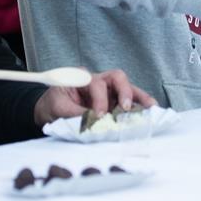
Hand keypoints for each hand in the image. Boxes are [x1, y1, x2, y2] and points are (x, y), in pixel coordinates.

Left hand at [32, 69, 156, 124]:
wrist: (49, 111)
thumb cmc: (53, 105)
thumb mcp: (57, 108)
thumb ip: (73, 114)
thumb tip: (91, 123)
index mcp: (82, 78)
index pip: (96, 84)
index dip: (99, 99)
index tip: (98, 116)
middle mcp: (98, 81)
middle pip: (116, 78)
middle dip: (124, 91)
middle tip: (125, 108)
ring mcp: (108, 91)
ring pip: (127, 88)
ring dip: (139, 98)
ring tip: (151, 108)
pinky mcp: (114, 103)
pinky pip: (130, 101)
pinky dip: (139, 106)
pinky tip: (149, 113)